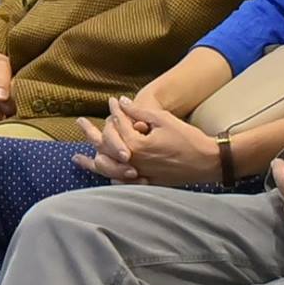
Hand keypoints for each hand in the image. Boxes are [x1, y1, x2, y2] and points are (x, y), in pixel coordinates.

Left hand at [76, 95, 219, 185]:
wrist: (207, 162)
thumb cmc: (188, 139)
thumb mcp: (164, 120)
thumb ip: (139, 113)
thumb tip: (121, 102)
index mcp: (136, 145)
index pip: (117, 126)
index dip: (115, 111)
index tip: (113, 101)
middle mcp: (133, 162)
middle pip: (104, 148)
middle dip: (91, 134)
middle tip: (79, 123)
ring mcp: (139, 174)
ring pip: (108, 169)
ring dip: (91, 161)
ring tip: (77, 157)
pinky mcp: (146, 183)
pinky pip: (122, 182)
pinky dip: (109, 177)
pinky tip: (102, 174)